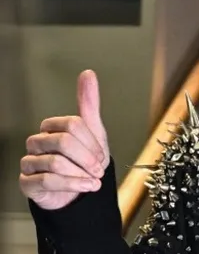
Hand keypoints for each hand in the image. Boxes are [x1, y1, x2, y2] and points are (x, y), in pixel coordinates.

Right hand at [19, 70, 109, 209]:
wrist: (78, 191)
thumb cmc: (83, 161)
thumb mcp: (93, 132)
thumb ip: (89, 103)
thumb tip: (88, 74)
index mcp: (52, 127)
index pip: (72, 124)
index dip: (91, 142)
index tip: (102, 154)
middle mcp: (38, 142)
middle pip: (64, 142)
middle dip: (87, 157)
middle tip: (98, 168)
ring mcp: (30, 162)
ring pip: (56, 162)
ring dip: (81, 173)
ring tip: (92, 179)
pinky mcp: (27, 182)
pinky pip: (47, 180)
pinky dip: (72, 184)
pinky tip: (85, 186)